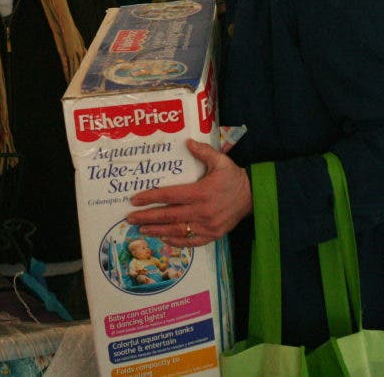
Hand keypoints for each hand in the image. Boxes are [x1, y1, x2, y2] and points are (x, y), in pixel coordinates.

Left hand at [126, 138, 251, 247]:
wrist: (253, 197)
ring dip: (157, 231)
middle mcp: (202, 211)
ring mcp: (207, 226)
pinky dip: (176, 241)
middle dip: (147, 218)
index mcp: (201, 192)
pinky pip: (191, 241)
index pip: (170, 196)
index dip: (151, 198)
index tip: (135, 200)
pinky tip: (163, 238)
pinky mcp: (213, 235)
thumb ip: (203, 152)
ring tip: (141, 230)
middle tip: (130, 218)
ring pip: (177, 230)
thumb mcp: (220, 161)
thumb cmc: (233, 178)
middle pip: (169, 216)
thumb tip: (187, 142)